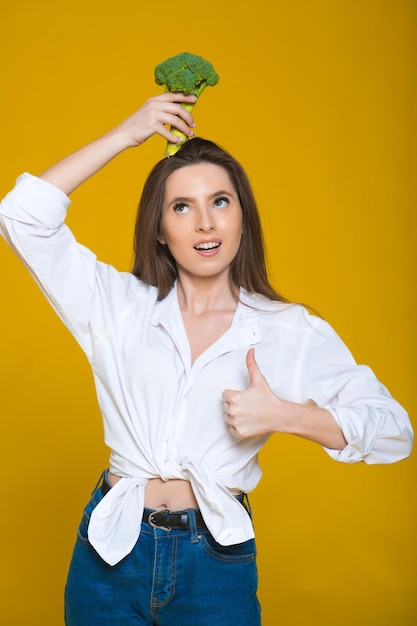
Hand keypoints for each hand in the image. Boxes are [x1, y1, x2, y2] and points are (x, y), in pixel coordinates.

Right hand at [38, 92, 197, 194]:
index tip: (195, 99)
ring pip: (175, 120)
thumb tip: (178, 116)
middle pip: (177, 108)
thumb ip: (162, 112)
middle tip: (194, 124)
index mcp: (154, 100)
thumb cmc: (138, 126)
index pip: (173, 95)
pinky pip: (167, 132)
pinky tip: (178, 141)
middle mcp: (154, 105)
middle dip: (188, 116)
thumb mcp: (149, 114)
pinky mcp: (151, 125)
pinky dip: (174, 137)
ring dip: (184, 128)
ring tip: (189, 134)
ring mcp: (152, 114)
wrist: (124, 134)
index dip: (185, 96)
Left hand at [222, 348, 280, 438]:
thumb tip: (250, 350)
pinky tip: (248, 421)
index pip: (225, 395)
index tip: (244, 396)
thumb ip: (251, 364)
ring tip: (248, 412)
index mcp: (234, 398)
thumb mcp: (258, 380)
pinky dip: (238, 427)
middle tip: (248, 404)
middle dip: (234, 405)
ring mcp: (236, 423)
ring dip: (235, 415)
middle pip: (225, 406)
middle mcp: (233, 411)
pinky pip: (231, 429)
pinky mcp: (240, 433)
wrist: (279, 415)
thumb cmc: (267, 397)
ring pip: (228, 417)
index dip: (234, 394)